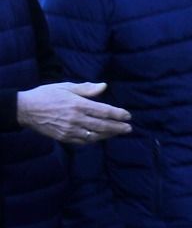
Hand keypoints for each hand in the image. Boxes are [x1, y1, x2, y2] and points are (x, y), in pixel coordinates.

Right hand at [16, 82, 131, 143]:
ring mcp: (70, 130)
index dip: (118, 114)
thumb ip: (86, 89)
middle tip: (129, 128)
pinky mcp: (64, 137)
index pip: (104, 111)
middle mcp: (76, 119)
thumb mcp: (66, 87)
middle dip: (118, 127)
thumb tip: (104, 86)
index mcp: (78, 105)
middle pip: (103, 125)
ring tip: (118, 132)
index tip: (128, 116)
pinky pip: (83, 141)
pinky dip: (94, 140)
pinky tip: (100, 137)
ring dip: (108, 135)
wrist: (25, 109)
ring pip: (95, 135)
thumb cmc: (46, 95)